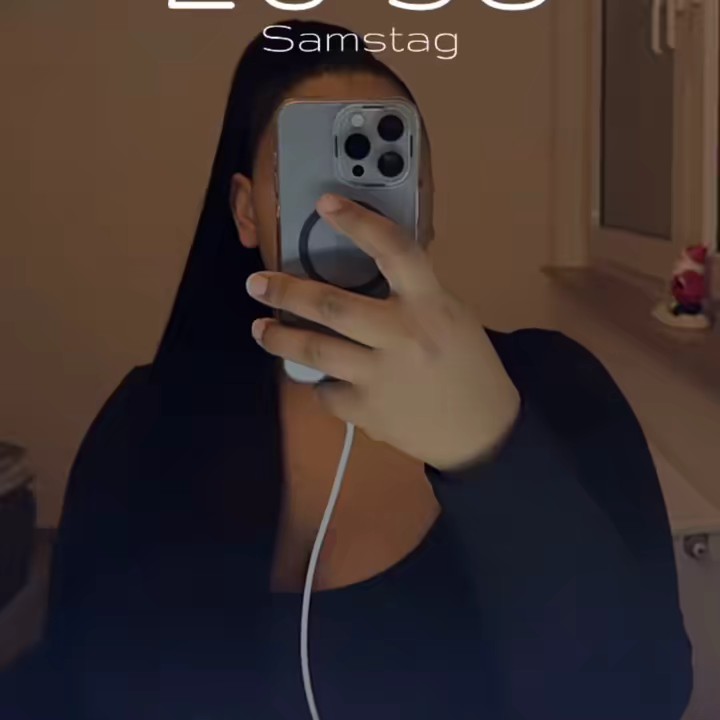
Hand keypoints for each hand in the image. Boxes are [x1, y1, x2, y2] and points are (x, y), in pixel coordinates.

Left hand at [245, 193, 519, 470]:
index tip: (326, 204)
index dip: (358, 222)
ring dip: (279, 339)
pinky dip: (321, 383)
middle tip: (257, 284)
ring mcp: (381, 377)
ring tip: (261, 329)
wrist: (484, 431)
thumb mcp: (451, 316)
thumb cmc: (469, 366)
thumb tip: (364, 275)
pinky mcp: (368, 412)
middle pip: (330, 306)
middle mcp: (402, 336)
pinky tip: (322, 379)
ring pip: (314, 351)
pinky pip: (327, 392)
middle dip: (285, 292)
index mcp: (431, 304)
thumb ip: (413, 296)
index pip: (394, 250)